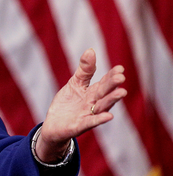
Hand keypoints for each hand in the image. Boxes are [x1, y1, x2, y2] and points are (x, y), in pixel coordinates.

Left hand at [35, 48, 126, 162]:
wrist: (54, 124)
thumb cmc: (68, 103)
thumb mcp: (75, 83)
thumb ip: (84, 69)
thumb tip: (91, 50)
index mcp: (93, 92)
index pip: (104, 82)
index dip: (111, 76)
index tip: (120, 68)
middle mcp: (94, 103)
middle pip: (104, 93)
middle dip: (112, 86)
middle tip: (121, 78)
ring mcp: (88, 115)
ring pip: (102, 107)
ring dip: (111, 100)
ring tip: (121, 92)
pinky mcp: (80, 125)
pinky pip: (91, 122)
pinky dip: (99, 119)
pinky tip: (108, 116)